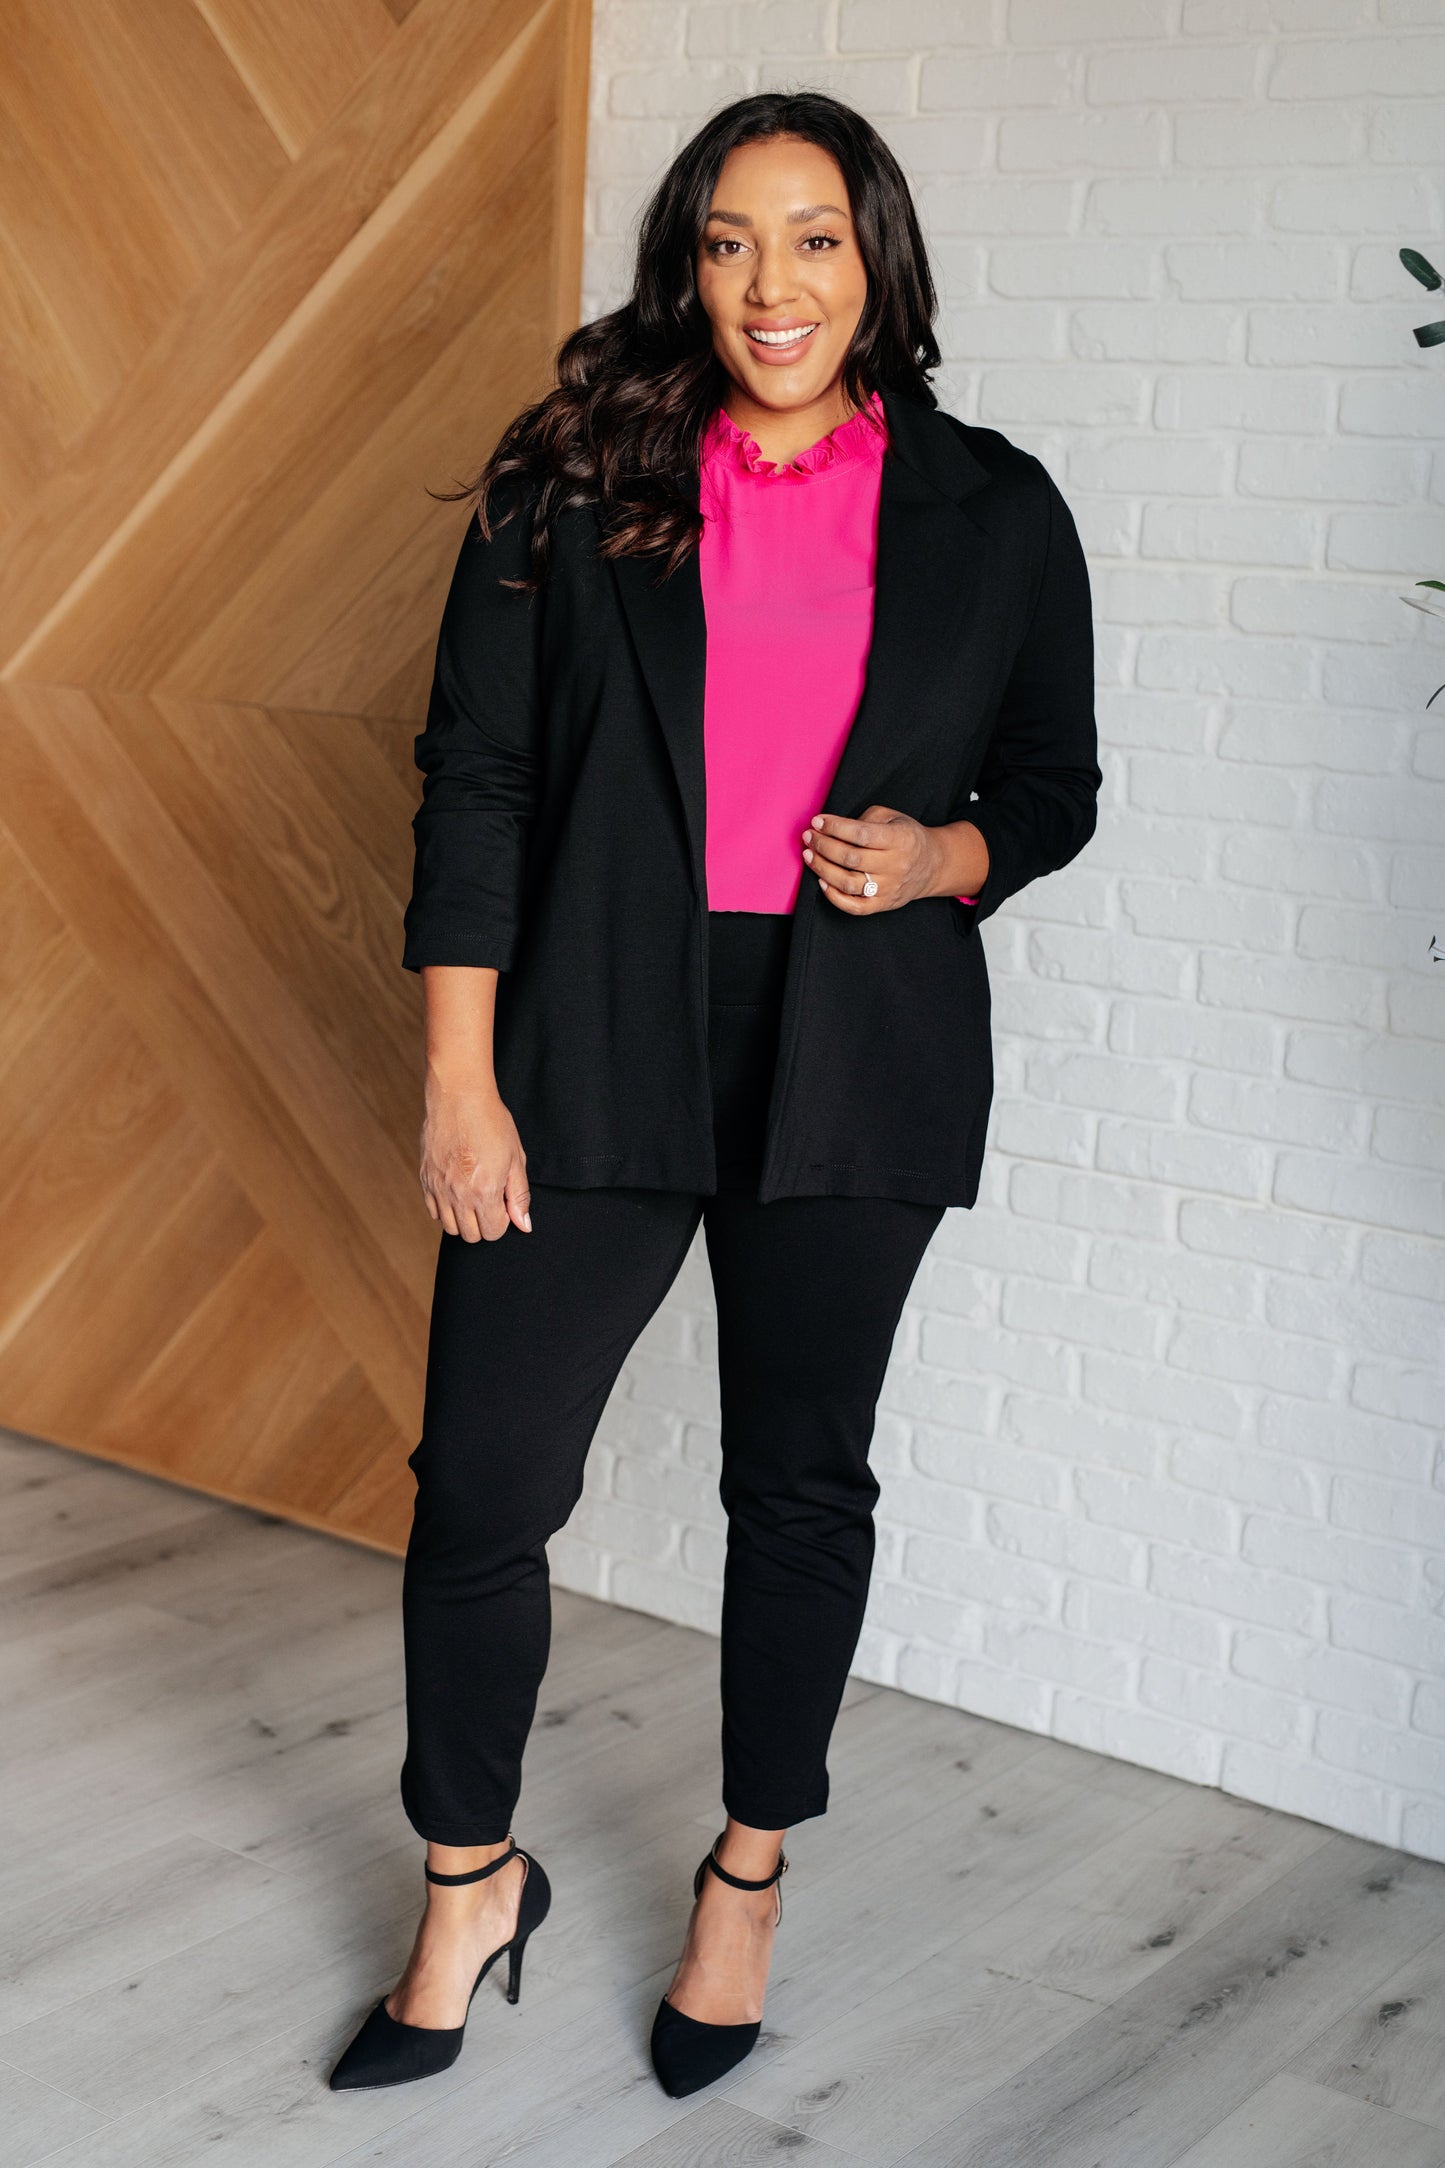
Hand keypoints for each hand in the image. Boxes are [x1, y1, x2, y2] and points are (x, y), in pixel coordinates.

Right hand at [419, 1081, 530, 1240]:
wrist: (459, 1097)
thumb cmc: (492, 1123)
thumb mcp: (515, 1158)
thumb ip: (519, 1195)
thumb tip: (523, 1225)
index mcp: (485, 1191)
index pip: (493, 1232)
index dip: (502, 1221)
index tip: (504, 1204)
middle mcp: (459, 1195)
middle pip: (471, 1235)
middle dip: (484, 1224)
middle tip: (490, 1200)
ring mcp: (438, 1188)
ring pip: (450, 1228)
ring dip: (464, 1219)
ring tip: (473, 1196)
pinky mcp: (425, 1179)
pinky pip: (433, 1211)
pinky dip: (445, 1209)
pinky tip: (456, 1190)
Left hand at [800, 804, 987, 912]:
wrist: (932, 865)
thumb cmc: (906, 837)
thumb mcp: (892, 817)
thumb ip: (864, 818)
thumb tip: (831, 827)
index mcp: (900, 839)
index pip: (861, 834)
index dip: (835, 827)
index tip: (818, 822)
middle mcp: (896, 865)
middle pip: (851, 858)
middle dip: (823, 846)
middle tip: (809, 837)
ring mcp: (889, 888)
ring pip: (849, 883)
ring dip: (823, 869)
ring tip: (809, 855)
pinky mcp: (883, 904)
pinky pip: (855, 907)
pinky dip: (834, 897)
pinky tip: (822, 881)